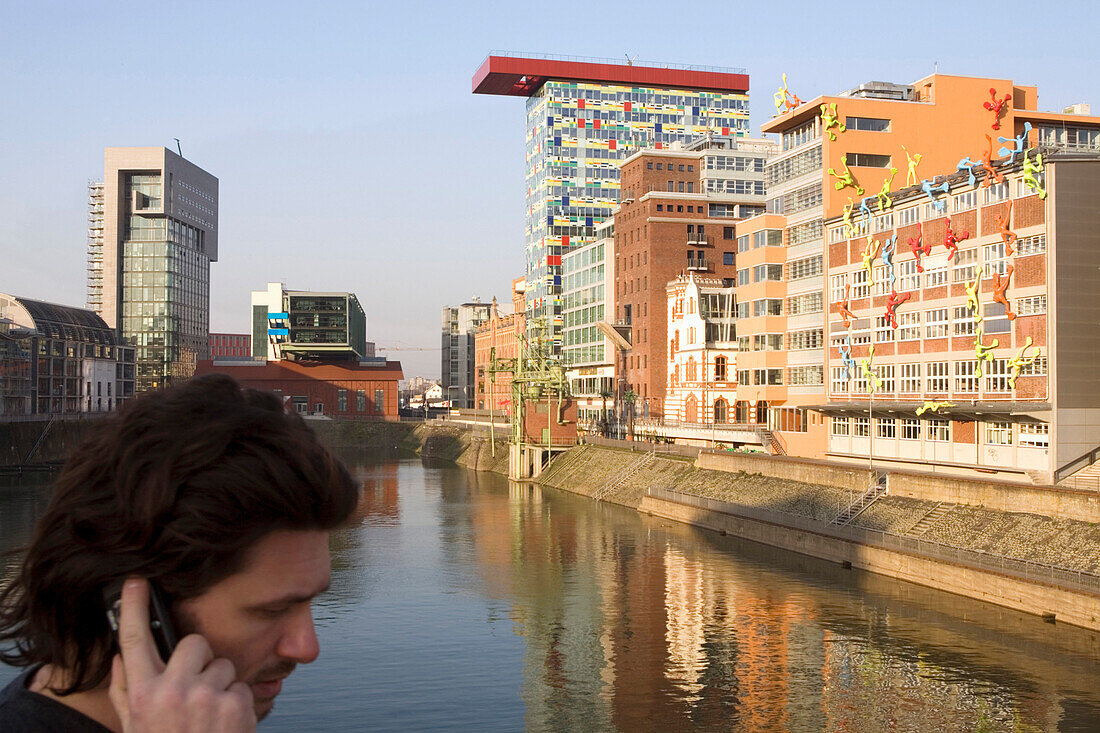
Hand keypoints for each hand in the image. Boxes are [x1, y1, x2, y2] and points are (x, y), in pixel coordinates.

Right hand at [108, 577, 256, 731]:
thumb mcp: (135, 729)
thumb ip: (127, 692)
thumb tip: (122, 658)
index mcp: (144, 695)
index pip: (133, 641)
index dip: (132, 607)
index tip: (136, 583)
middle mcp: (173, 692)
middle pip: (193, 643)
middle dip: (200, 660)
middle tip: (196, 687)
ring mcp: (206, 697)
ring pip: (224, 665)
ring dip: (221, 686)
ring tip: (210, 716)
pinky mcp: (236, 705)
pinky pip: (242, 687)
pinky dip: (238, 704)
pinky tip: (225, 726)